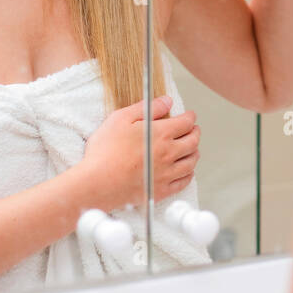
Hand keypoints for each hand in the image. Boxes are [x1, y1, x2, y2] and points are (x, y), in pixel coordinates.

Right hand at [81, 95, 200, 210]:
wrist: (96, 183)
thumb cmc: (105, 150)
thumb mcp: (121, 118)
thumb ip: (147, 108)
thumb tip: (167, 101)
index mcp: (161, 134)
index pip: (186, 122)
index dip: (190, 116)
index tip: (189, 115)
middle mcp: (168, 153)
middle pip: (193, 141)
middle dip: (195, 133)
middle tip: (194, 130)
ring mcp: (166, 174)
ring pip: (191, 162)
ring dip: (194, 152)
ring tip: (192, 149)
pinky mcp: (160, 191)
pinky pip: (183, 182)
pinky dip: (189, 174)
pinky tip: (186, 171)